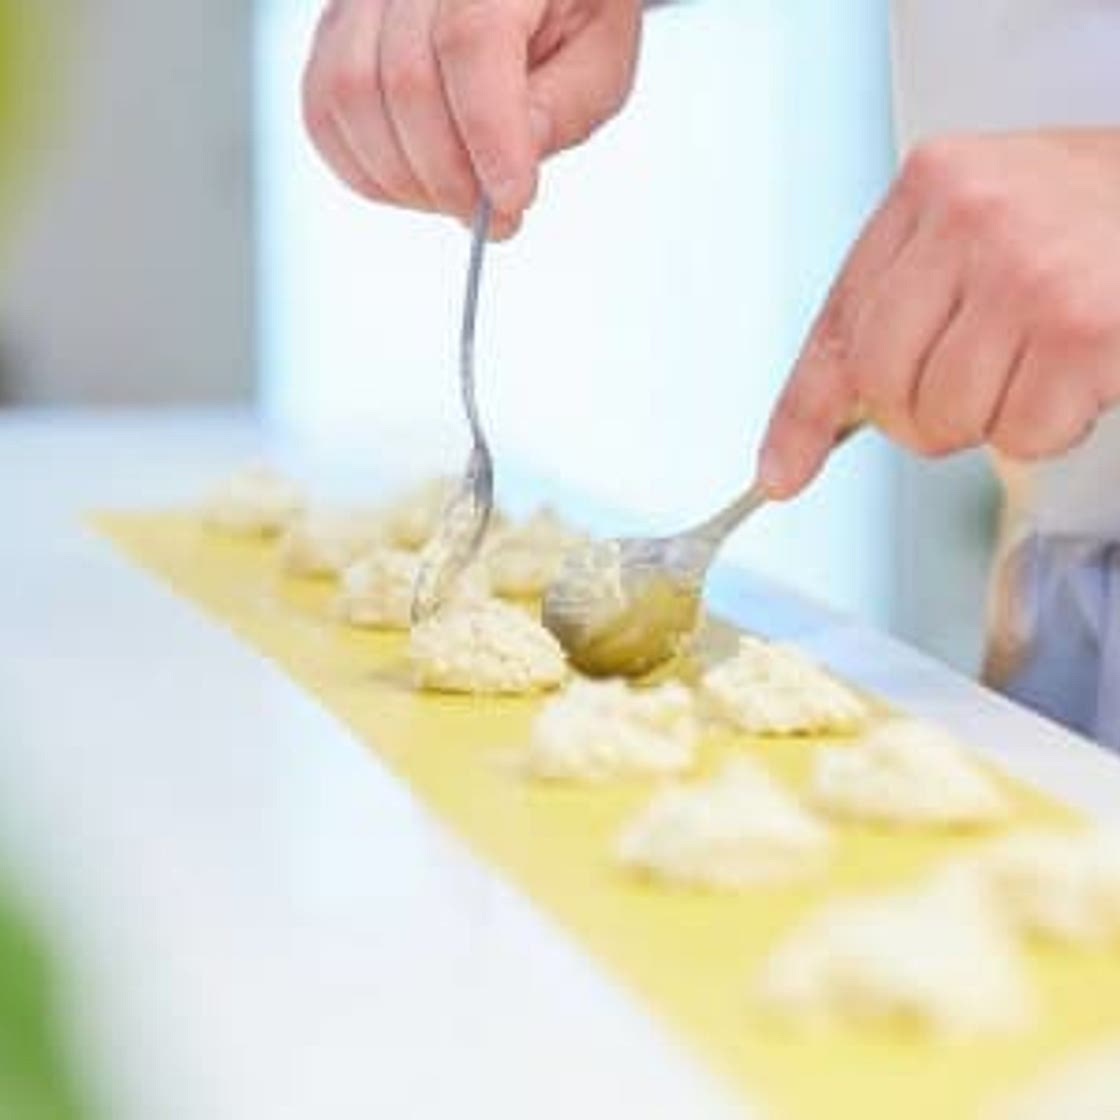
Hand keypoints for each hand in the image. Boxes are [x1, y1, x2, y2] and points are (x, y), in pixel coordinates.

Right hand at [302, 0, 642, 237]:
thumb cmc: (569, 11)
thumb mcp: (598, 57)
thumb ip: (561, 108)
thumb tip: (507, 166)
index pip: (470, 42)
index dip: (488, 135)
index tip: (513, 201)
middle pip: (405, 81)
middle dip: (450, 177)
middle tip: (495, 216)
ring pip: (350, 98)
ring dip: (406, 180)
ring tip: (460, 199)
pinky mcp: (337, 31)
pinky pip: (322, 111)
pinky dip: (365, 171)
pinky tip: (416, 185)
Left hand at [758, 130, 1119, 497]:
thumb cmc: (1089, 221)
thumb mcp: (981, 228)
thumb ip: (905, 303)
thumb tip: (817, 432)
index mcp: (931, 186)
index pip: (838, 324)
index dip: (801, 414)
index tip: (779, 473)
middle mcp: (970, 217)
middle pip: (882, 384)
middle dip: (921, 416)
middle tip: (973, 391)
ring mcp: (1026, 271)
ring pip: (947, 416)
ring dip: (991, 419)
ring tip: (1037, 364)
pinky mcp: (1082, 328)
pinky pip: (1020, 435)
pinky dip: (1050, 428)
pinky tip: (1079, 376)